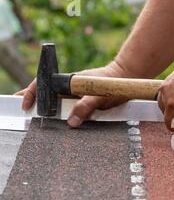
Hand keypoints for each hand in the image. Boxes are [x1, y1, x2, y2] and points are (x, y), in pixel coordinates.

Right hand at [14, 61, 131, 127]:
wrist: (126, 77)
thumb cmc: (113, 84)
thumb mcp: (99, 97)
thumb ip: (85, 107)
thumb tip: (71, 122)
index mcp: (68, 81)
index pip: (42, 84)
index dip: (31, 94)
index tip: (26, 105)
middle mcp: (70, 86)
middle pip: (46, 93)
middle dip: (32, 101)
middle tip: (22, 111)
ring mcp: (76, 92)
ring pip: (56, 100)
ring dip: (46, 108)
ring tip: (34, 116)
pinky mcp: (83, 99)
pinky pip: (68, 105)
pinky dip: (60, 112)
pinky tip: (56, 118)